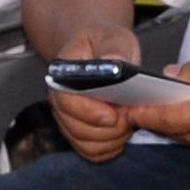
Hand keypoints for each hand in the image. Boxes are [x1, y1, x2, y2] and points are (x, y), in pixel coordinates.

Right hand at [46, 26, 140, 162]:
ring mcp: (68, 119)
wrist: (96, 50)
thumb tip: (113, 62)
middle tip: (130, 117)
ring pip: (86, 144)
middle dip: (108, 129)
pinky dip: (111, 148)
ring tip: (129, 123)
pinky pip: (93, 152)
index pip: (67, 101)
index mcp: (62, 75)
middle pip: (77, 129)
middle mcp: (60, 101)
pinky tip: (123, 133)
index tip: (113, 115)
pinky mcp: (80, 133)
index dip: (90, 112)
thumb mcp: (112, 37)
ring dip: (112, 139)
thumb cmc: (103, 43)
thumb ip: (113, 48)